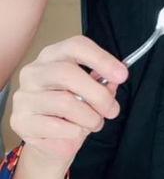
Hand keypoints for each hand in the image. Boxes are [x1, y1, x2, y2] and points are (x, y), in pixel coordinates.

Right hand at [10, 36, 127, 165]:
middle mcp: (35, 71)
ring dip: (89, 118)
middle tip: (113, 110)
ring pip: (64, 102)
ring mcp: (24, 95)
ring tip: (95, 123)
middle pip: (67, 73)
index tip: (122, 75)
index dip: (102, 58)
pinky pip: (55, 127)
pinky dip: (74, 132)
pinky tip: (75, 132)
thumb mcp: (91, 91)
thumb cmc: (74, 107)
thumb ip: (103, 83)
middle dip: (98, 94)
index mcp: (54, 55)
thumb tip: (115, 79)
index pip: (77, 46)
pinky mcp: (20, 120)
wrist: (51, 138)